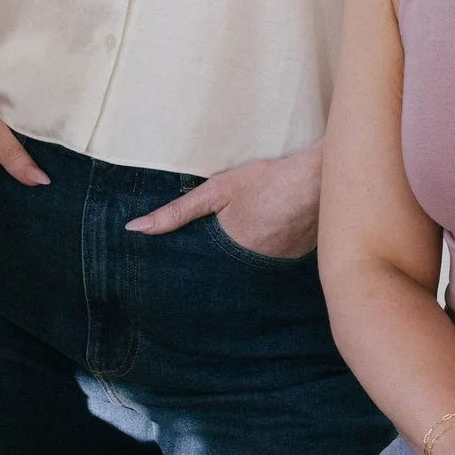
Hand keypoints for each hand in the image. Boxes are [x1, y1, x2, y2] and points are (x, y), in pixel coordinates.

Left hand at [124, 144, 320, 257]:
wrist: (318, 181)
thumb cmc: (266, 181)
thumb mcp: (216, 190)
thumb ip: (176, 212)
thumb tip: (136, 229)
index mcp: (230, 254)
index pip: (204, 272)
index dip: (194, 270)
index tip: (180, 273)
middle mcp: (254, 268)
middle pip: (229, 272)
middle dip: (220, 267)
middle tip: (218, 251)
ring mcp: (279, 267)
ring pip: (252, 270)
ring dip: (245, 261)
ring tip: (241, 247)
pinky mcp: (298, 260)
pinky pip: (275, 264)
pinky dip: (269, 254)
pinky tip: (269, 240)